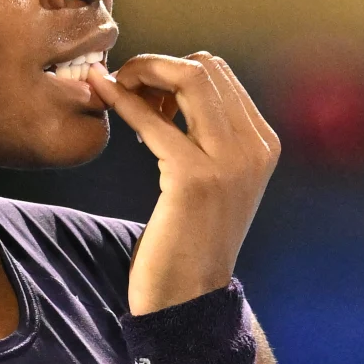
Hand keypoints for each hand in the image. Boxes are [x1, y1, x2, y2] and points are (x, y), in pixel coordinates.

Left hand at [85, 53, 279, 314]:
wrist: (188, 298)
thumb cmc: (188, 236)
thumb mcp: (211, 178)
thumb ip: (205, 134)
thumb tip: (163, 85)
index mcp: (263, 143)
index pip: (220, 73)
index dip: (174, 69)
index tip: (144, 91)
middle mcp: (255, 147)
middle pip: (206, 67)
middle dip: (158, 65)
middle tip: (124, 86)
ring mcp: (229, 161)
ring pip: (188, 78)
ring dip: (142, 74)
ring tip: (116, 93)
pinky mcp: (194, 177)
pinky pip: (152, 119)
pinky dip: (122, 100)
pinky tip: (101, 93)